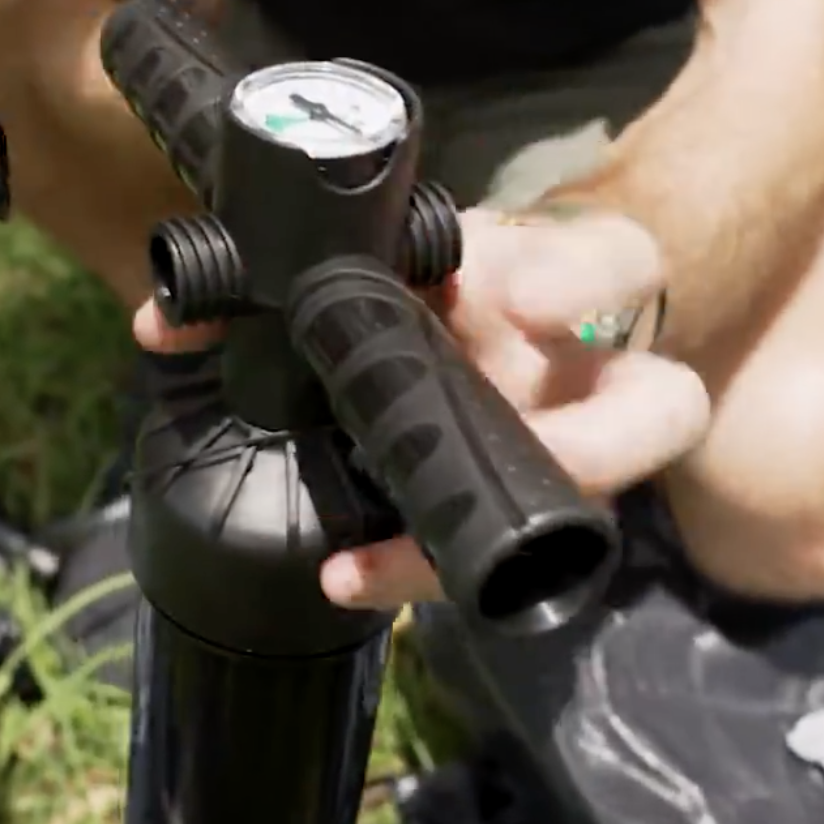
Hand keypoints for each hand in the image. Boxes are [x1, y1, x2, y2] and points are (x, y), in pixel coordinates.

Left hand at [132, 205, 712, 610]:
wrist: (478, 318)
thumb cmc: (440, 274)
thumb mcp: (382, 249)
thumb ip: (277, 273)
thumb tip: (163, 317)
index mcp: (570, 277)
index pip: (621, 259)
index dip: (583, 277)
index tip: (520, 300)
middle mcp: (595, 371)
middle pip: (660, 410)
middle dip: (589, 447)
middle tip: (492, 465)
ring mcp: (573, 448)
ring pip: (584, 508)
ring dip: (473, 539)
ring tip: (367, 563)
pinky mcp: (525, 508)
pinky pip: (492, 551)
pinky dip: (413, 564)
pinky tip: (346, 574)